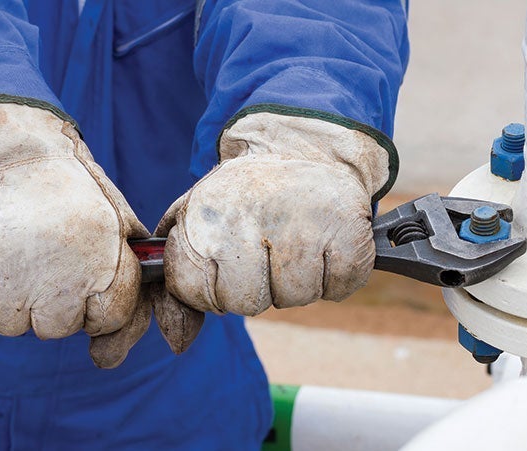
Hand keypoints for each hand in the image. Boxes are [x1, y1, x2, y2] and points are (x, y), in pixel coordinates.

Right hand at [0, 103, 149, 367]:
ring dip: (15, 298)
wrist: (5, 154)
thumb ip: (131, 278)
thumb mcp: (116, 221)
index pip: (110, 319)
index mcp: (100, 264)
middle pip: (60, 327)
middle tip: (45, 257)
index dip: (100, 300)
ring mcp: (3, 291)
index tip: (85, 274)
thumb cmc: (68, 190)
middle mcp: (55, 284)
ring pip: (15, 324)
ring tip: (15, 250)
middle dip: (56, 302)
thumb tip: (119, 347)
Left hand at [159, 111, 391, 315]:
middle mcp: (250, 220)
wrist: (303, 150)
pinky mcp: (348, 233)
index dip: (210, 287)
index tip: (225, 262)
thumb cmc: (243, 198)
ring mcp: (302, 227)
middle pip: (247, 303)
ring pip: (295, 298)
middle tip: (266, 252)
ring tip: (295, 242)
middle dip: (256, 287)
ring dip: (297, 281)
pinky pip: (337, 289)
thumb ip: (180, 283)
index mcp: (206, 218)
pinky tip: (324, 245)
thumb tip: (178, 342)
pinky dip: (334, 276)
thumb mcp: (197, 224)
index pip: (194, 292)